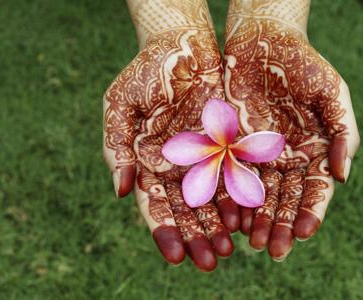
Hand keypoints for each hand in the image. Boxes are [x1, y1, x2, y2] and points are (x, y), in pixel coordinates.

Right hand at [103, 0, 236, 270]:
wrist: (183, 46)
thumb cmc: (145, 73)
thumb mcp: (121, 105)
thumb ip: (118, 147)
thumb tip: (121, 190)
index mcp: (149, 164)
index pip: (156, 206)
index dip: (165, 232)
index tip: (174, 257)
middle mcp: (177, 167)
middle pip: (187, 212)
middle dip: (197, 238)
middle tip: (209, 262)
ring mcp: (204, 158)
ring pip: (212, 200)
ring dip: (219, 226)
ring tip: (228, 250)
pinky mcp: (228, 145)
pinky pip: (234, 176)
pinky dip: (238, 198)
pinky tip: (244, 219)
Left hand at [224, 0, 359, 259]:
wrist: (264, 44)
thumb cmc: (304, 66)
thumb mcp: (333, 94)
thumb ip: (342, 134)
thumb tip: (342, 176)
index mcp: (315, 150)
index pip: (315, 189)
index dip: (312, 212)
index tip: (305, 233)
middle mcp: (288, 158)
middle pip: (287, 199)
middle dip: (282, 225)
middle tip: (275, 251)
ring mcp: (261, 154)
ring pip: (260, 194)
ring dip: (258, 220)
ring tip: (253, 243)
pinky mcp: (235, 146)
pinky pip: (235, 176)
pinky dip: (235, 197)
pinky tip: (234, 218)